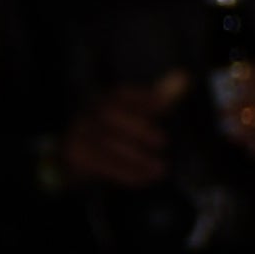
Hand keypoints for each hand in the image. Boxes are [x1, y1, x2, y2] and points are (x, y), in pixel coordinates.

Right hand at [59, 75, 176, 188]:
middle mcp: (89, 113)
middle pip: (109, 114)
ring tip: (161, 169)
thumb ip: (157, 98)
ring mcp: (78, 133)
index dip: (142, 97)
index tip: (163, 103)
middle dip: (138, 127)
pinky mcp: (74, 155)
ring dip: (137, 158)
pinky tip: (146, 178)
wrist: (70, 159)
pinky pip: (99, 163)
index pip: (121, 94)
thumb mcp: (134, 115)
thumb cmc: (111, 133)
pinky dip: (125, 172)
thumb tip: (184, 75)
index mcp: (105, 100)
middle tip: (162, 141)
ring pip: (105, 142)